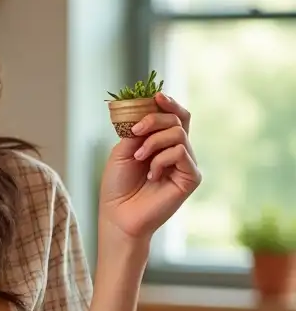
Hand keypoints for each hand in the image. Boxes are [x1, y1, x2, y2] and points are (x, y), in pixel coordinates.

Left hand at [99, 92, 201, 242]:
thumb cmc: (118, 185)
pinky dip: (161, 159)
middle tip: (134, 133)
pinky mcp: (192, 177)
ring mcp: (186, 164)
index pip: (176, 116)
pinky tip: (151, 175)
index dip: (169, 103)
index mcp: (162, 143)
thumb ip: (139, 129)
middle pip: (178, 119)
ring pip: (178, 134)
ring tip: (139, 158)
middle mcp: (178, 151)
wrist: (118, 214)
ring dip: (153, 142)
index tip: (156, 96)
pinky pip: (181, 153)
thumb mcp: (123, 149)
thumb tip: (152, 109)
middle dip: (153, 119)